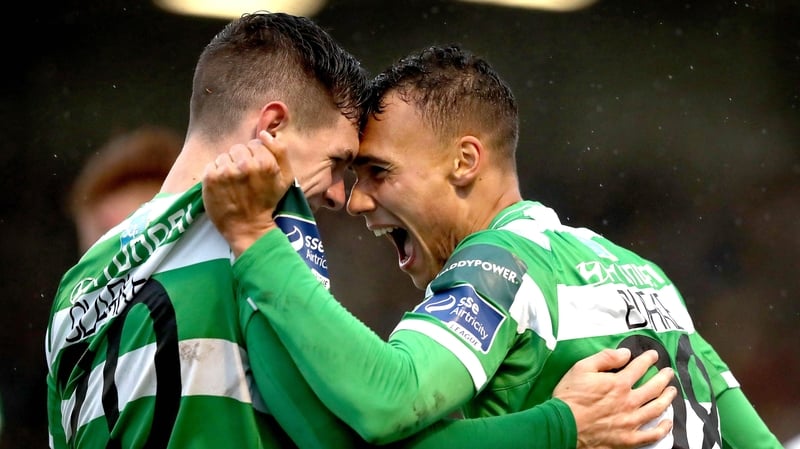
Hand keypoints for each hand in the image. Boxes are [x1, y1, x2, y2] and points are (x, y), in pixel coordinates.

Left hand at [202, 130, 294, 256]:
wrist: (248, 228)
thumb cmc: (267, 202)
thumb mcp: (286, 178)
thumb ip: (280, 152)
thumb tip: (264, 133)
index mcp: (265, 163)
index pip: (256, 143)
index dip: (256, 156)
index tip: (256, 171)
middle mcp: (245, 165)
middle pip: (238, 148)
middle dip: (241, 159)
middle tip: (244, 178)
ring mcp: (226, 171)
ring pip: (225, 156)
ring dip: (228, 166)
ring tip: (233, 183)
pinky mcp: (210, 178)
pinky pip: (212, 164)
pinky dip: (216, 174)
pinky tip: (223, 187)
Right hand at [553, 348, 675, 448]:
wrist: (563, 425)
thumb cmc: (570, 397)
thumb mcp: (581, 368)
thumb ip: (605, 358)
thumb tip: (625, 353)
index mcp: (619, 383)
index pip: (640, 367)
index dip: (648, 359)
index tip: (653, 355)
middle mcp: (629, 401)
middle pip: (654, 387)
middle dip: (663, 377)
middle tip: (668, 372)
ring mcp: (631, 421)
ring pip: (657, 408)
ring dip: (667, 398)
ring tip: (672, 391)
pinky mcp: (628, 439)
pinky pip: (652, 435)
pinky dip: (663, 429)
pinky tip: (667, 422)